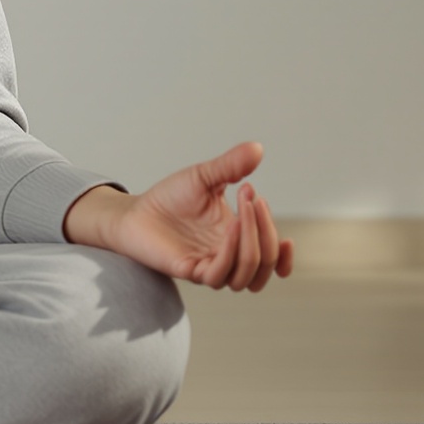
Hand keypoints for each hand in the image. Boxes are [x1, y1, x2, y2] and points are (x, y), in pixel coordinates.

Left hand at [64, 141, 293, 291]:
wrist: (135, 211)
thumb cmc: (170, 198)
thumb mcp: (204, 177)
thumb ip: (231, 166)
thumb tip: (257, 148)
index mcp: (237, 241)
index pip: (272, 260)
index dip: (285, 256)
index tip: (287, 231)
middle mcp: (227, 258)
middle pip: (265, 264)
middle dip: (267, 230)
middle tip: (253, 196)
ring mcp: (209, 267)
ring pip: (246, 274)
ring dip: (253, 242)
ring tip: (244, 206)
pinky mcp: (190, 271)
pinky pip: (218, 274)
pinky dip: (230, 252)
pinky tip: (230, 225)